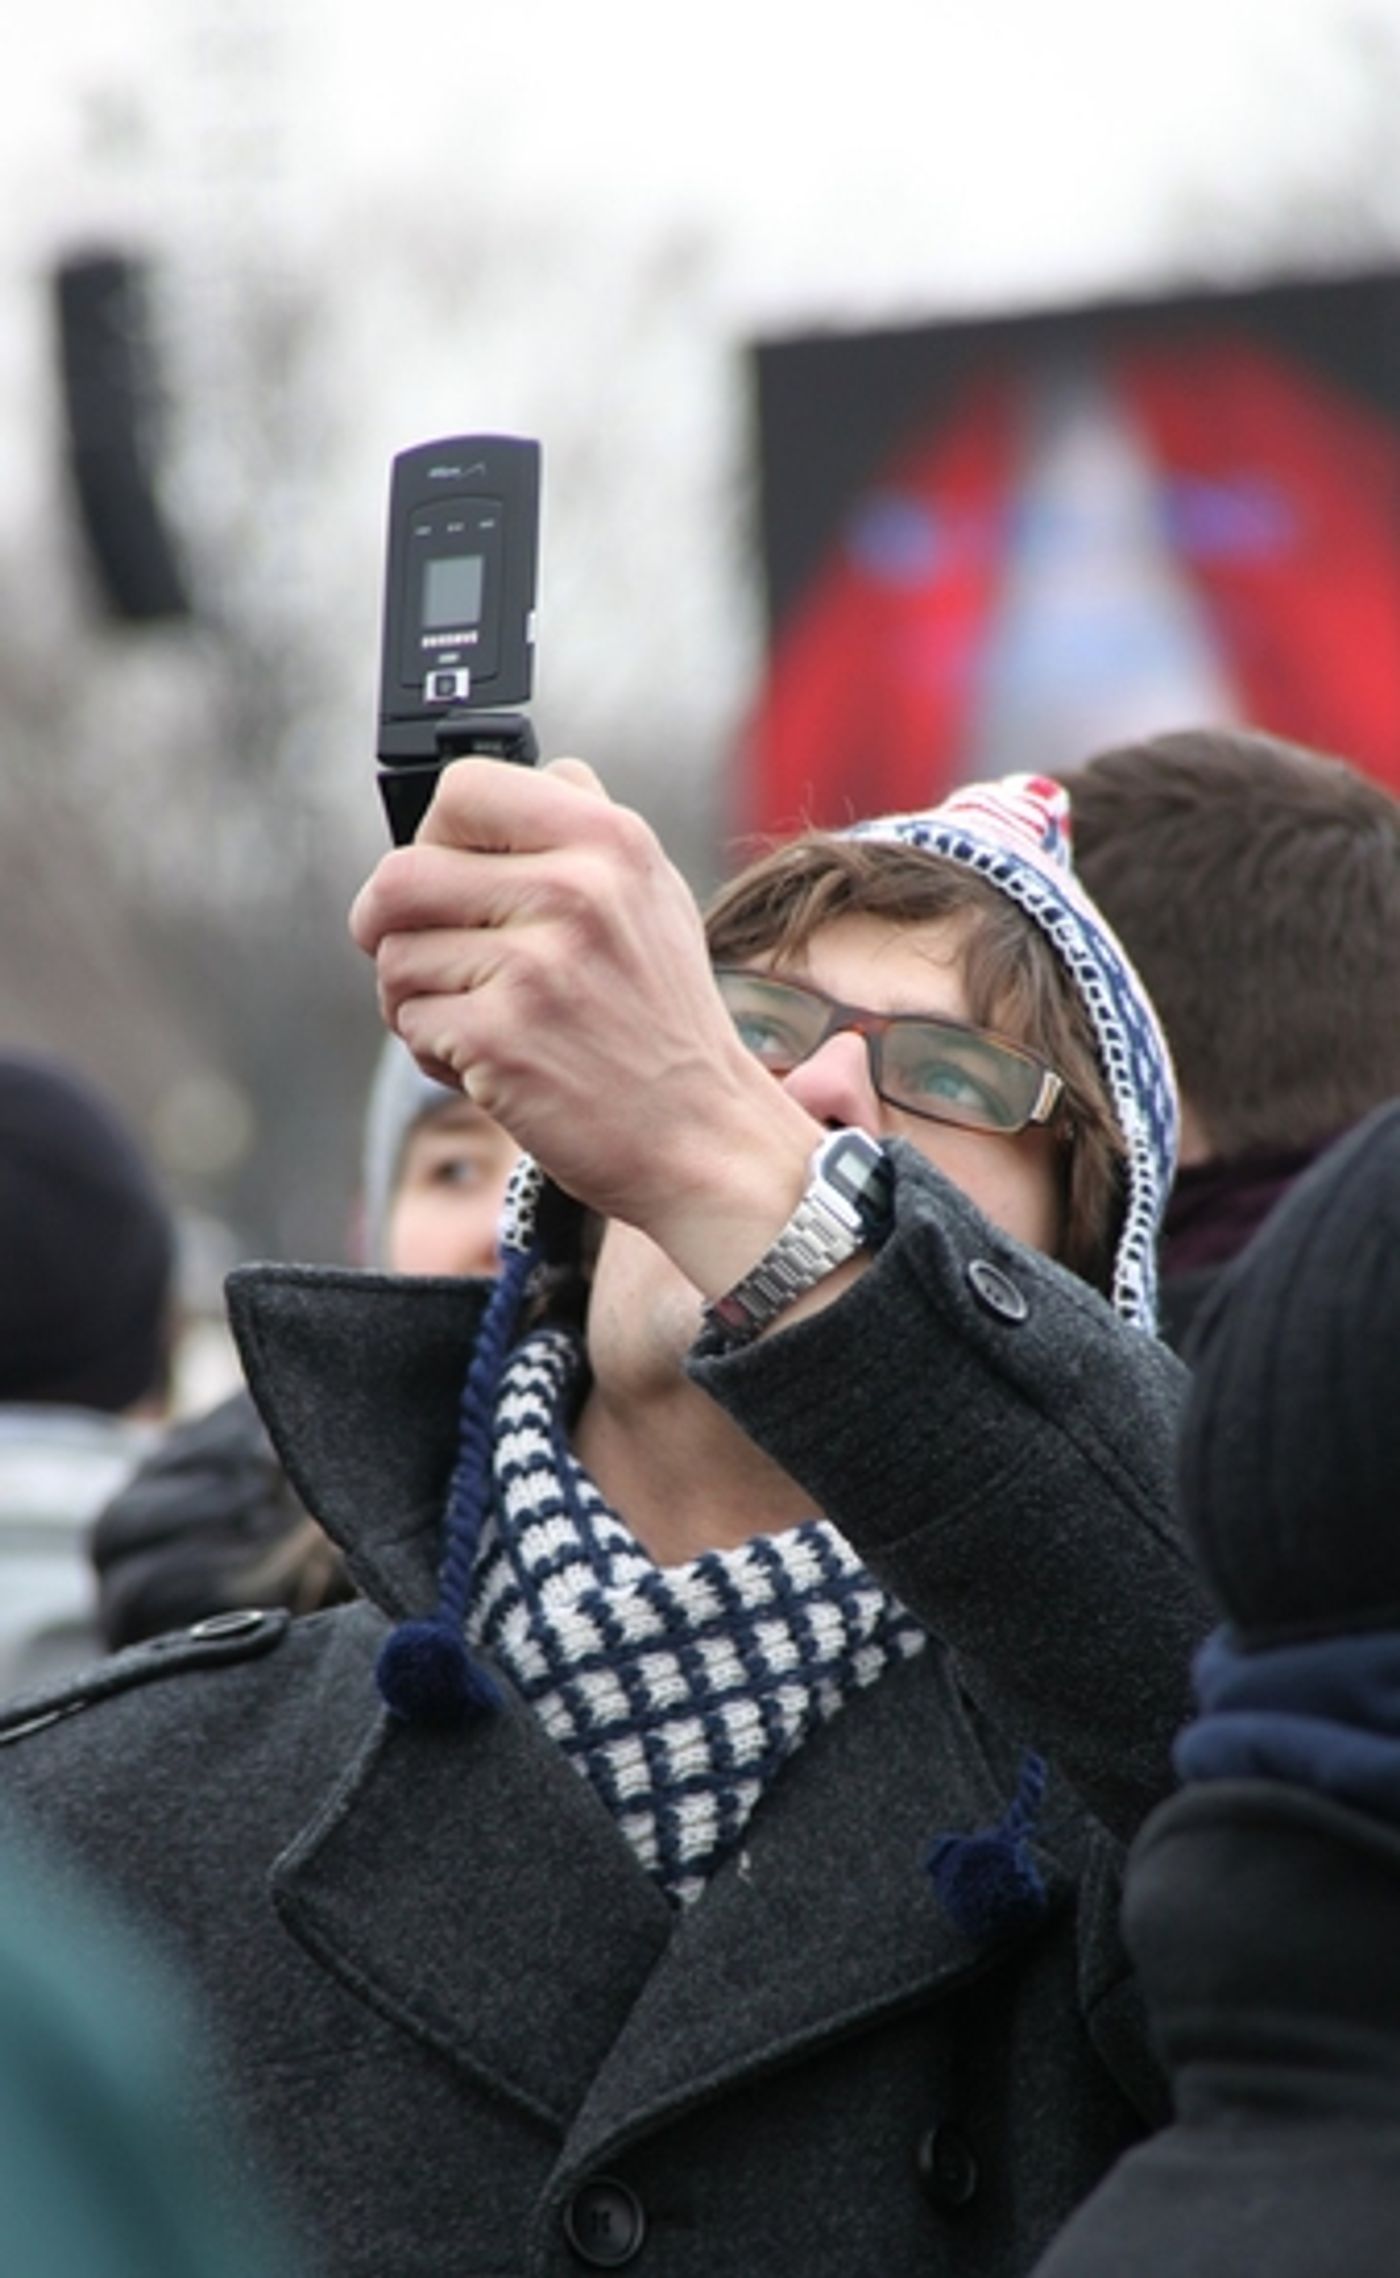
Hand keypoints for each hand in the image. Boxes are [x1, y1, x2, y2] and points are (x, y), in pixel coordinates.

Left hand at [348, 758, 819, 1275]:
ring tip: (475, 1020)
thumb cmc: (666, 1023)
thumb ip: (581, 830)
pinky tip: (487, 1064)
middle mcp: (576, 893)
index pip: (464, 788)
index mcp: (610, 842)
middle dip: (387, 923)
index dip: (432, 834)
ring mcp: (536, 967)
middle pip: (402, 875)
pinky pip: (412, 1022)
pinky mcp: (501, 1037)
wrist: (704, 1137)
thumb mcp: (652, 897)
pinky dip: (433, 1052)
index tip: (443, 875)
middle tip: (416, 955)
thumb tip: (500, 782)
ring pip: (396, 955)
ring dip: (414, 998)